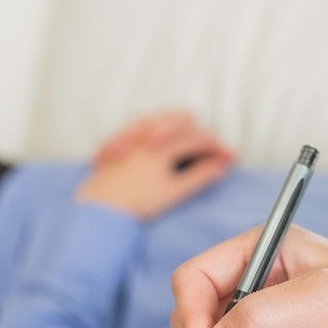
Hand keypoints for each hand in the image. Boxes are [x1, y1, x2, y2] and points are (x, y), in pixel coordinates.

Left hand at [76, 111, 235, 219]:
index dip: (217, 146)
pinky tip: (152, 145)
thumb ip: (201, 175)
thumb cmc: (137, 202)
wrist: (98, 210)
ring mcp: (129, 135)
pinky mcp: (115, 143)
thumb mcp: (176, 191)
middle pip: (180, 118)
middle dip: (198, 130)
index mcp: (165, 144)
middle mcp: (147, 133)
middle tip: (210, 147)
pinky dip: (149, 130)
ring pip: (157, 117)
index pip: (198, 137)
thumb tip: (222, 165)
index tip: (230, 157)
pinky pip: (134, 126)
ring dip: (174, 126)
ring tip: (184, 143)